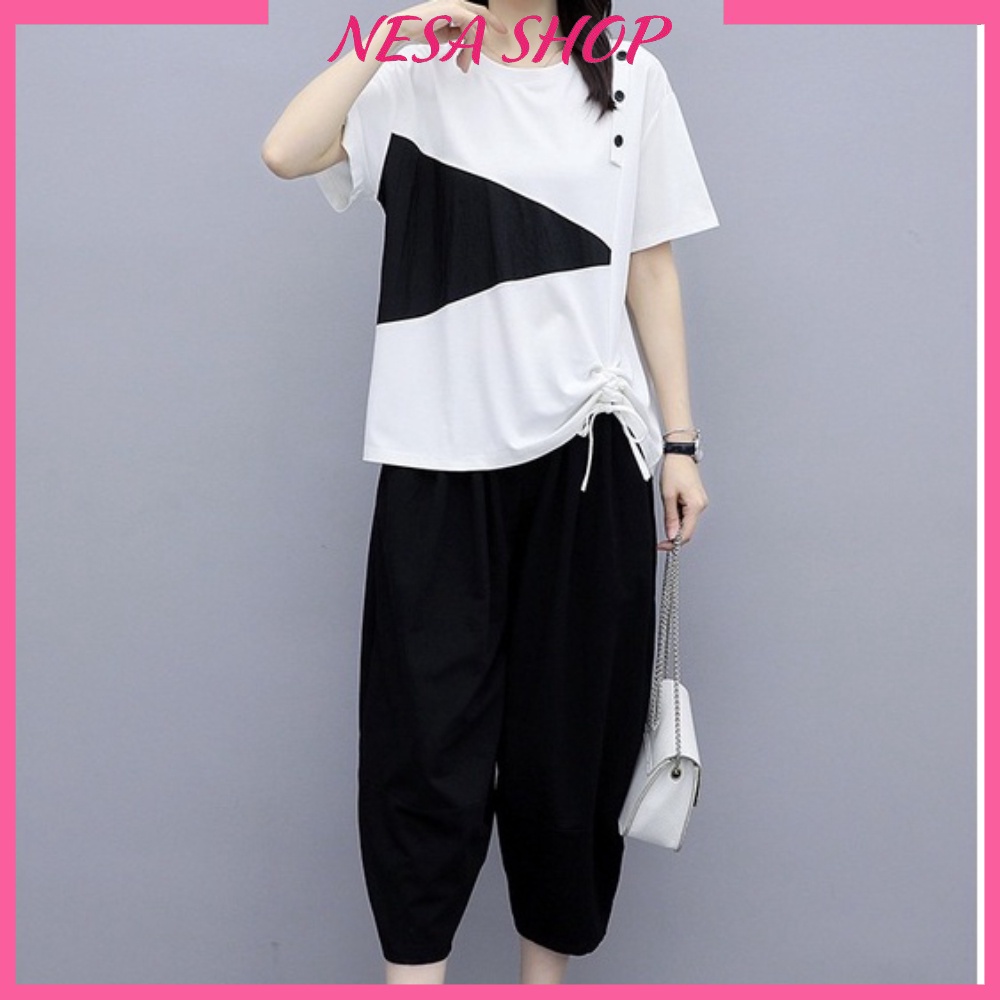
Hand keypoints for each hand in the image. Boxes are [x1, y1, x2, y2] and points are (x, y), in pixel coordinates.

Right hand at [389, 0, 508, 71]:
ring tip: (463, 65)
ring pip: (474, 25)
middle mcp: (456, 2)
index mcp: (454, 7)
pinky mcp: (454, 10)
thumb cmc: (420, 31)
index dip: (489, 21)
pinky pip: (471, 25)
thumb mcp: (443, 34)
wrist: (405, 28)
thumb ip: (456, 34)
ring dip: (470, 49)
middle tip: (504, 32)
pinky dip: (471, 42)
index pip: (476, 13)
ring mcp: (455, 4)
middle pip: (480, 13)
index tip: (499, 31)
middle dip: (493, 23)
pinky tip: (467, 55)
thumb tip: (467, 42)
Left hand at [657, 455, 707, 550]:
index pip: (686, 534)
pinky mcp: (697, 500)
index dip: (673, 543)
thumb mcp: (668, 496)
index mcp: (696, 506)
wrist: (680, 454)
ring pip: (688, 522)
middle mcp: (701, 505)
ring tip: (666, 508)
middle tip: (660, 538)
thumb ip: (670, 518)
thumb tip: (671, 535)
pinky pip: (688, 514)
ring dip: (676, 523)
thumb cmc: (674, 470)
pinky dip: (678, 516)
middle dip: (674, 535)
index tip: (662, 546)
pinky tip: (671, 506)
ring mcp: (700, 503)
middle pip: (688, 530)